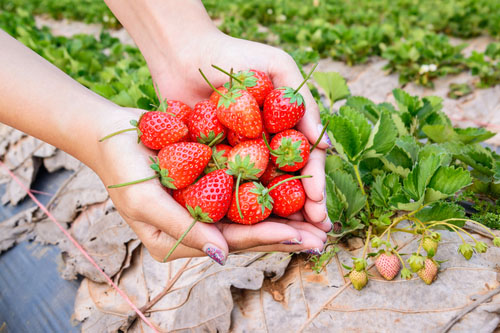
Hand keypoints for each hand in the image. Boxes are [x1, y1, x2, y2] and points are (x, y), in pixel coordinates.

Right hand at [96, 108, 327, 262]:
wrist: (112, 133)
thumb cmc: (122, 169)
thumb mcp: (146, 202)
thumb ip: (182, 229)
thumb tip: (222, 256)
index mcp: (182, 240)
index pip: (233, 241)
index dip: (268, 238)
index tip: (302, 237)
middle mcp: (198, 226)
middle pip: (248, 232)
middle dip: (286, 235)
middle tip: (323, 237)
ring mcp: (205, 204)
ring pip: (252, 213)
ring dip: (285, 215)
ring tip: (318, 221)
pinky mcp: (210, 181)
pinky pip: (244, 188)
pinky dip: (269, 190)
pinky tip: (295, 189)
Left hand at [147, 33, 331, 231]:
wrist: (184, 54)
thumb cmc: (236, 56)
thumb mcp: (279, 68)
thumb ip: (303, 102)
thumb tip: (326, 145)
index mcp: (284, 130)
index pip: (305, 164)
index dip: (314, 186)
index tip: (319, 208)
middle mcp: (265, 148)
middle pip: (288, 186)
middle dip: (303, 212)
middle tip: (315, 237)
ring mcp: (239, 158)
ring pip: (261, 194)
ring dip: (278, 220)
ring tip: (291, 243)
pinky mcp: (212, 163)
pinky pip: (225, 190)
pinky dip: (238, 209)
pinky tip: (249, 231)